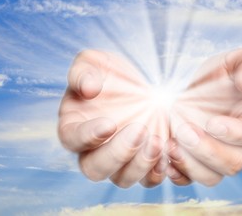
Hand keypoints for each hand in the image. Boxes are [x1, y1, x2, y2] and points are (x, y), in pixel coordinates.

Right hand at [58, 50, 168, 187]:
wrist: (138, 84)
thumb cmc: (109, 74)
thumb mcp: (93, 63)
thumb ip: (83, 73)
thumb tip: (88, 89)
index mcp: (74, 127)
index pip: (72, 140)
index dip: (88, 136)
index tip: (109, 124)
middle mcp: (93, 151)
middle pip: (95, 168)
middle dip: (118, 154)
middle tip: (139, 130)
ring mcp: (119, 162)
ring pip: (122, 179)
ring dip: (140, 165)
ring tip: (158, 141)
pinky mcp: (142, 164)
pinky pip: (148, 179)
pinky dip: (159, 172)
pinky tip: (169, 151)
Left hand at [166, 49, 241, 185]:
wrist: (195, 91)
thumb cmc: (219, 75)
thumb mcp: (235, 60)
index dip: (234, 133)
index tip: (212, 122)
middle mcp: (240, 146)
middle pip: (232, 163)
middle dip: (207, 151)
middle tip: (183, 131)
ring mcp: (218, 158)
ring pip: (212, 177)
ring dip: (190, 165)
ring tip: (170, 145)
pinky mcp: (197, 164)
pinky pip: (191, 180)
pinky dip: (178, 175)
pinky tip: (165, 160)